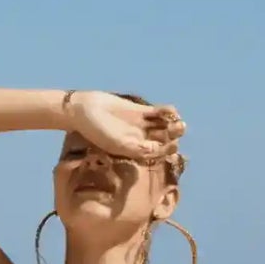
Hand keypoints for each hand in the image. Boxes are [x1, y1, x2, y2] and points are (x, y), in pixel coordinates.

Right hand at [64, 91, 182, 161]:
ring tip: (177, 119)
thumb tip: (154, 150)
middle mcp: (141, 139)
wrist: (84, 110)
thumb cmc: (97, 131)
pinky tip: (171, 110)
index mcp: (135, 151)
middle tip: (179, 128)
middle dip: (173, 135)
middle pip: (163, 139)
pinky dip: (166, 111)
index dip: (167, 150)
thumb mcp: (115, 143)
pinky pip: (158, 113)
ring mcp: (142, 125)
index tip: (173, 145)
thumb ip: (134, 148)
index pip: (157, 153)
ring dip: (172, 123)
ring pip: (163, 126)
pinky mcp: (140, 111)